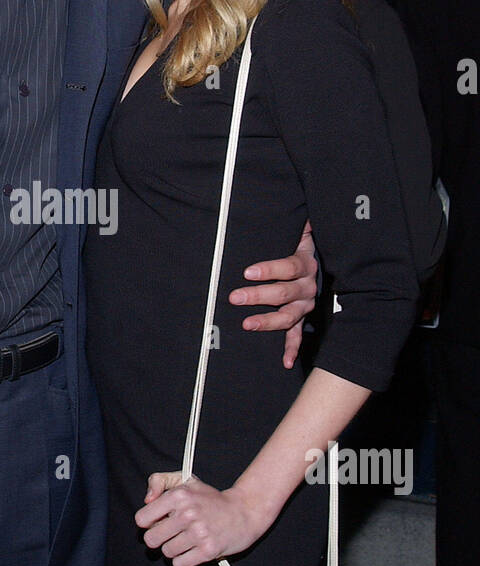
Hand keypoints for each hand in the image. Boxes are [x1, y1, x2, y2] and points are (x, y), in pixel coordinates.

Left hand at [135, 472, 271, 565]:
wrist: (244, 511)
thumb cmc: (211, 498)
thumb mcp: (186, 480)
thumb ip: (159, 481)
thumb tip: (147, 500)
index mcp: (179, 495)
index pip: (142, 519)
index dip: (148, 522)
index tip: (159, 521)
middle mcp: (187, 513)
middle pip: (150, 539)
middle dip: (159, 538)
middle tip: (172, 533)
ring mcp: (198, 533)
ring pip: (166, 552)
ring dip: (173, 549)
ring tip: (186, 540)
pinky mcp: (208, 551)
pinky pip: (179, 565)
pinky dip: (182, 561)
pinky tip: (191, 550)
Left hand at [228, 219, 316, 368]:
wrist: (329, 262)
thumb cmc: (303, 244)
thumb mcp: (301, 230)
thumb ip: (298, 221)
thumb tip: (291, 202)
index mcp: (306, 263)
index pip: (288, 267)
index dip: (269, 270)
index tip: (247, 272)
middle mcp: (308, 286)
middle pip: (284, 294)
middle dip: (258, 296)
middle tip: (235, 297)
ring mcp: (306, 305)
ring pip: (288, 317)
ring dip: (268, 322)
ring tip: (247, 325)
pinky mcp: (304, 318)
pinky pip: (299, 335)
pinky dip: (292, 349)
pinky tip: (285, 362)